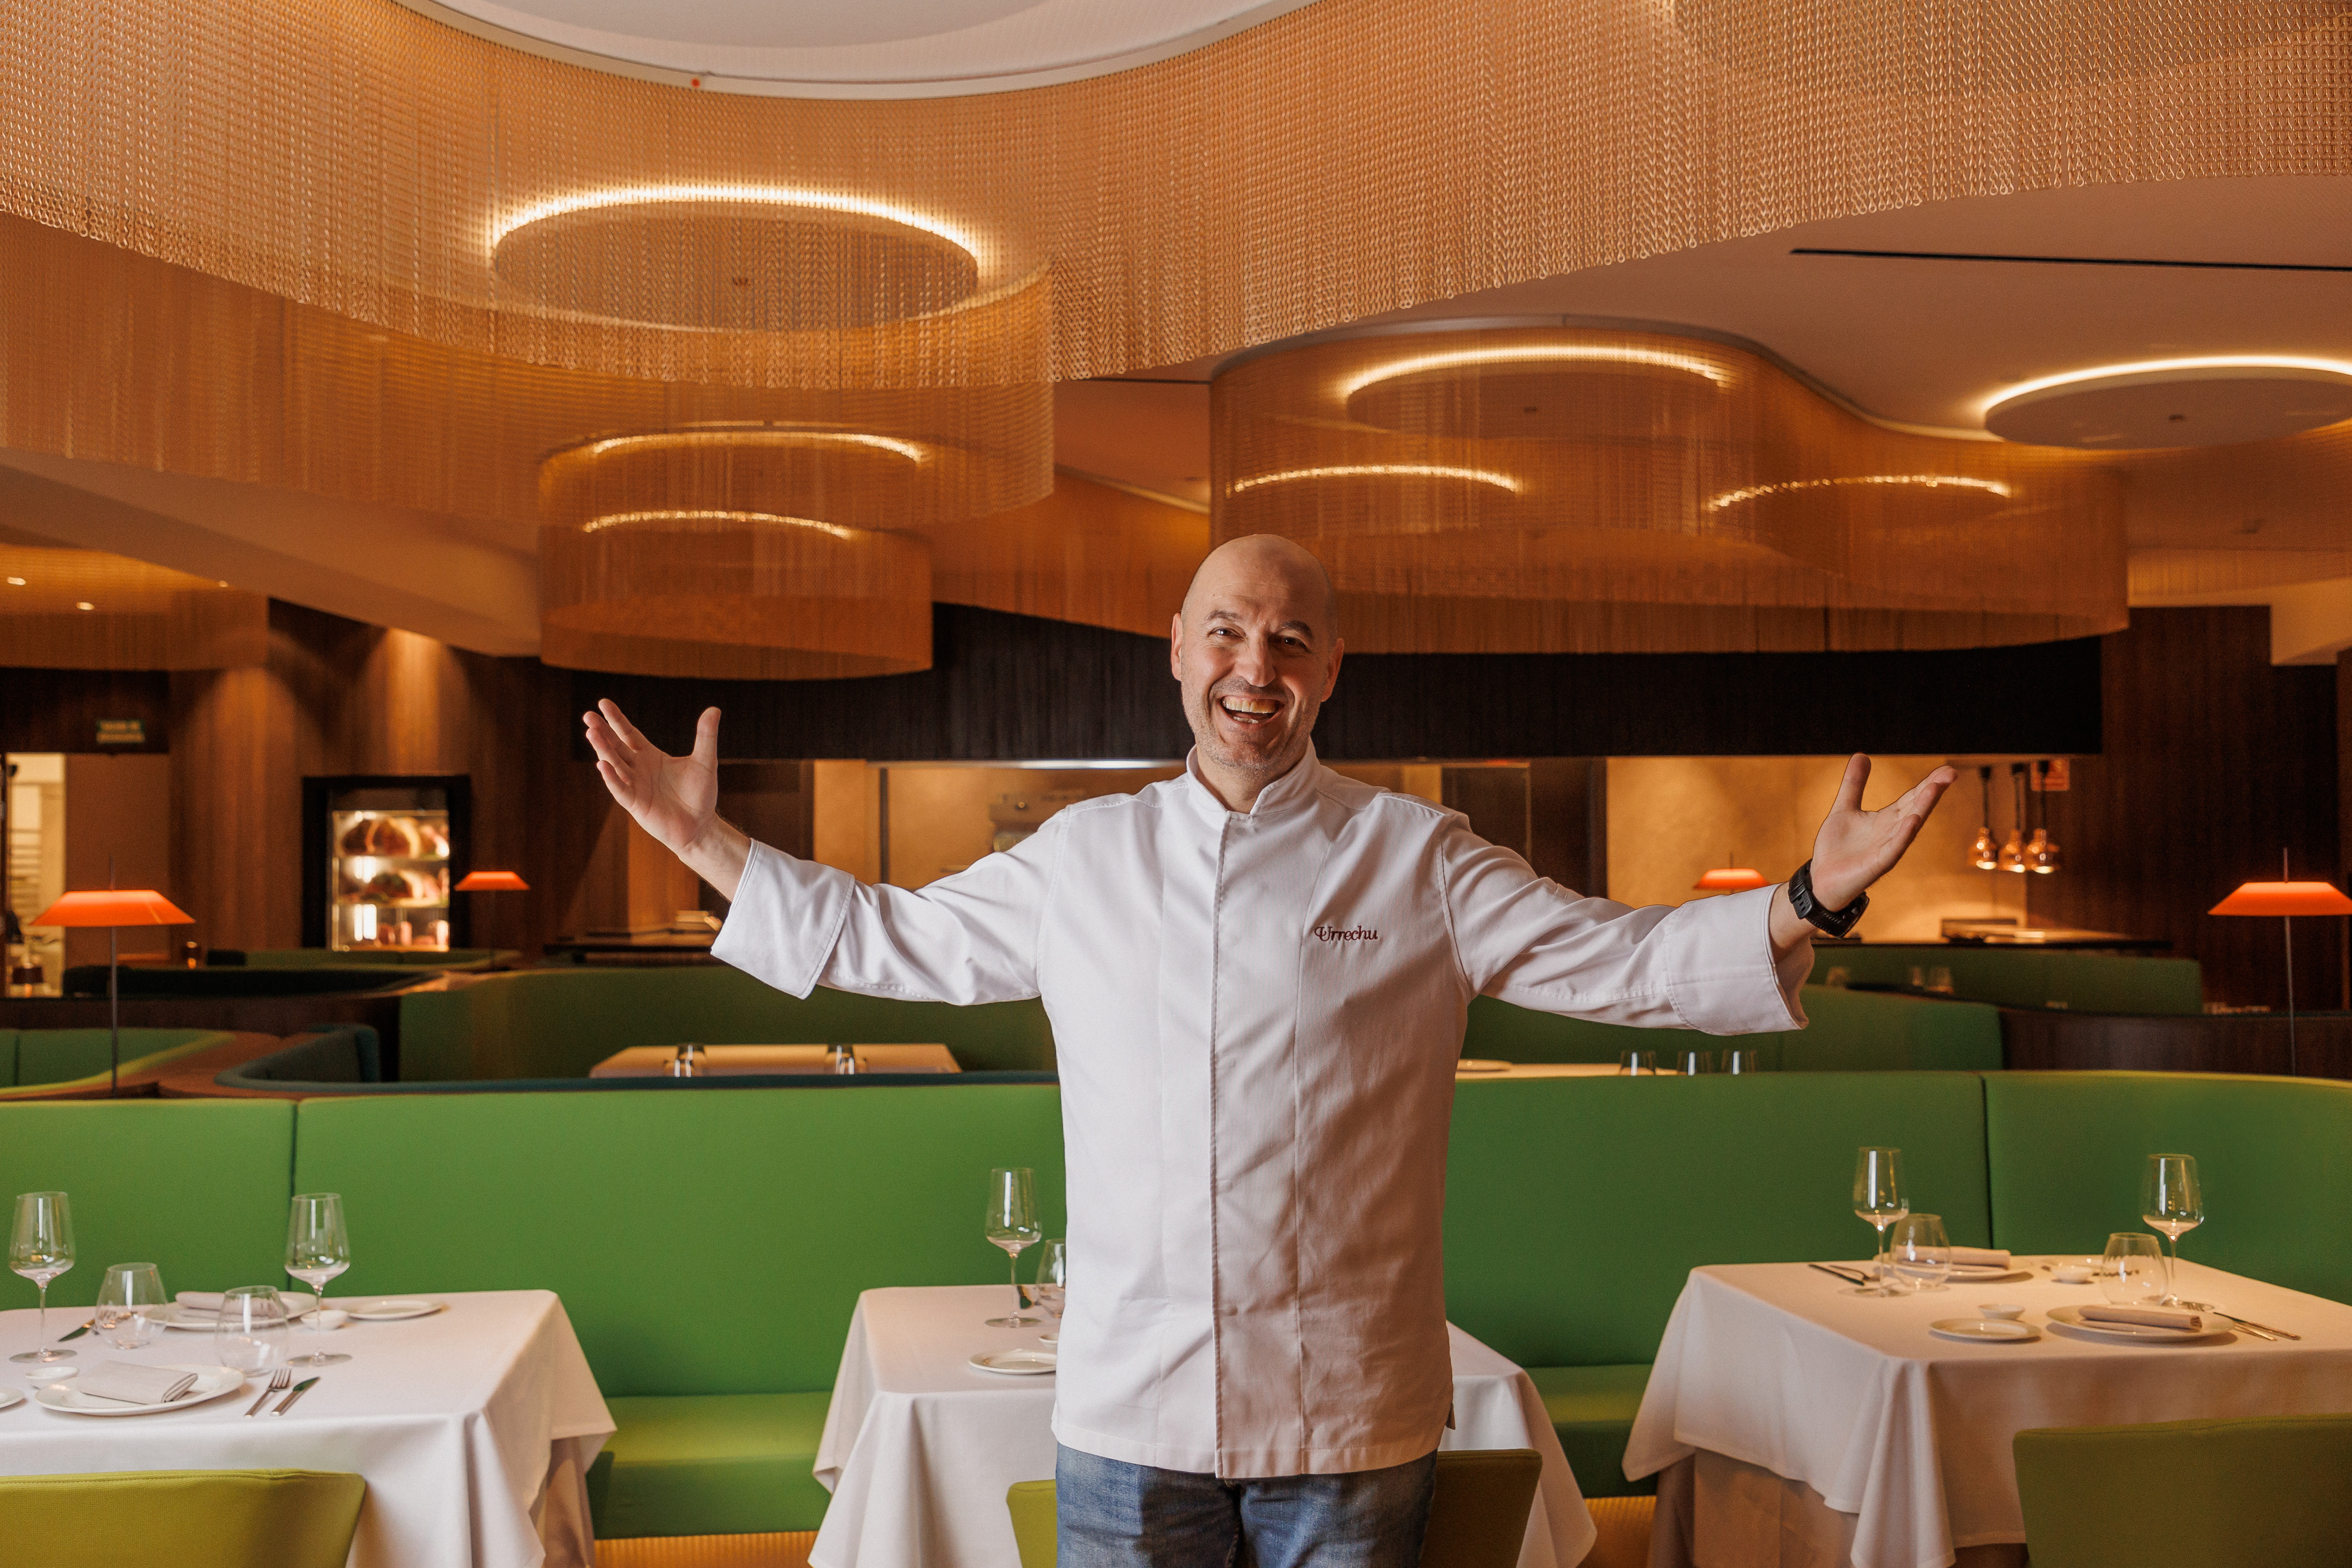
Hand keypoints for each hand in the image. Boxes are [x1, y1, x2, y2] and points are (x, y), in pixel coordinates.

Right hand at [582, 700, 720, 857]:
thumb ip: (706, 736)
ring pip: (614, 764)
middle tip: (588, 716)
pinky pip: (620, 788)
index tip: (604, 702)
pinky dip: (612, 777)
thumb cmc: (701, 794)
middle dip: (602, 732)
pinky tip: (603, 764)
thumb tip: (715, 709)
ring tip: (592, 733)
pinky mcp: (635, 803)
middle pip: (616, 746)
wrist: (701, 824)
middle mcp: (637, 768)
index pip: (629, 733)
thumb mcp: (705, 761)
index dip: (616, 719)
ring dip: (603, 750)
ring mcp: (634, 785)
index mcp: (650, 755)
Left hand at [1807, 755, 1956, 909]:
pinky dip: (1903, 835)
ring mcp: (1887, 849)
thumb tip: (1861, 755)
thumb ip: (1854, 784)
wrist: (1821, 880)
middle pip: (1916, 808)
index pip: (1912, 798)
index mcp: (1887, 819)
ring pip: (1909, 826)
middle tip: (1950, 773)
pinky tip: (1912, 821)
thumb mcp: (1844, 808)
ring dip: (1922, 808)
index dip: (1928, 783)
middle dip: (1932, 791)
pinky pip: (1894, 849)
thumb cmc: (1837, 848)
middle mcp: (1892, 832)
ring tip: (1934, 788)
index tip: (1947, 769)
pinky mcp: (1877, 864)